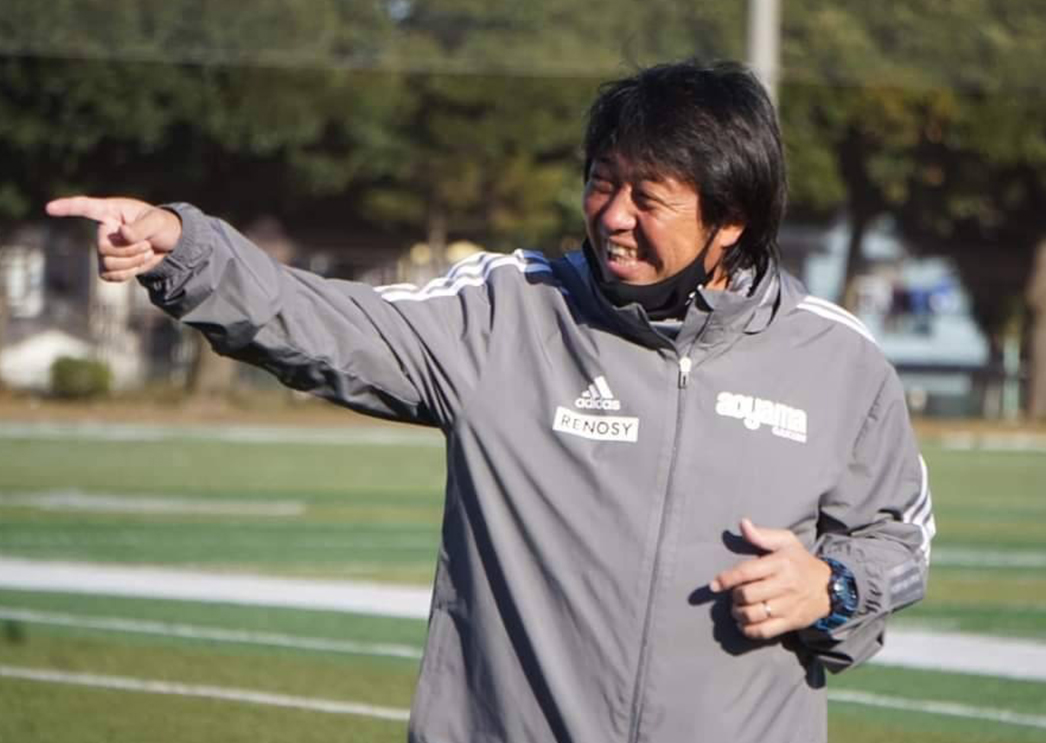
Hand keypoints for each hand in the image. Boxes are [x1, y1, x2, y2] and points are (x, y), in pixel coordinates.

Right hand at [46, 196, 181, 281]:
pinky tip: (138, 264)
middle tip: (146, 245)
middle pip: (103, 248)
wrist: (169, 244)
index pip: (84, 207)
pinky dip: (127, 274)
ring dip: (131, 262)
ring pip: (107, 264)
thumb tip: (122, 234)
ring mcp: (105, 248)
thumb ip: (140, 228)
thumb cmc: (162, 225)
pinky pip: (110, 276)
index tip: (49, 208)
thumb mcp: (157, 222)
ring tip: (146, 251)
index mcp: (111, 211)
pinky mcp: (110, 264)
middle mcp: (103, 229)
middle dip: (129, 251)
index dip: (66, 207)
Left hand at [710, 518, 830, 639]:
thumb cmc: (800, 562)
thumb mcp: (786, 542)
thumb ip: (762, 535)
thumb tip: (742, 523)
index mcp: (780, 563)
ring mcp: (788, 606)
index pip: (747, 572)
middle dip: (734, 597)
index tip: (713, 585)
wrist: (831, 587)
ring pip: (753, 615)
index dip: (726, 579)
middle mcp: (784, 585)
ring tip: (737, 610)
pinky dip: (748, 631)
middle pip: (747, 595)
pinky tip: (744, 624)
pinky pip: (764, 632)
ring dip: (738, 614)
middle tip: (733, 596)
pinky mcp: (791, 622)